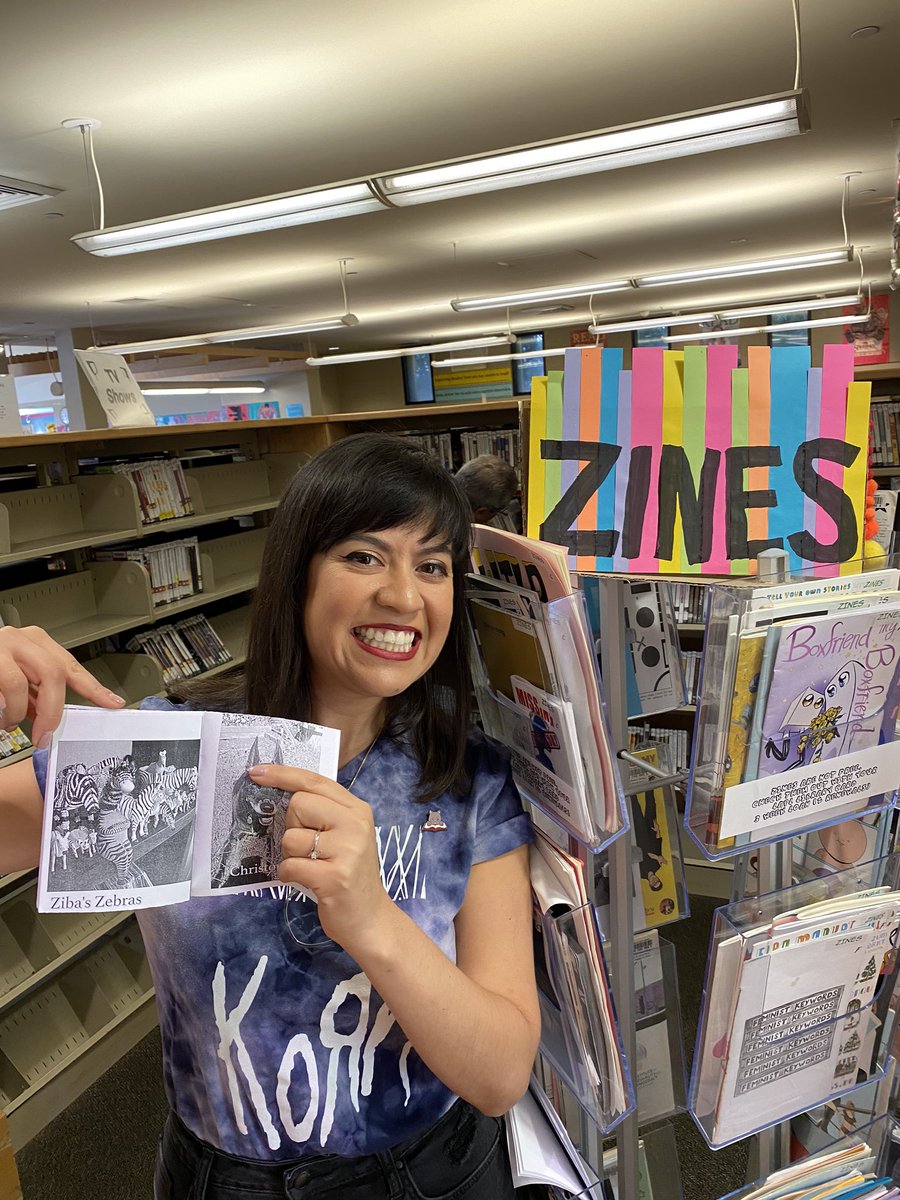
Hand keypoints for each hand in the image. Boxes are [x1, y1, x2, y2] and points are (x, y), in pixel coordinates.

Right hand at [0, 625, 125, 745]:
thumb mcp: (18, 680)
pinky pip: (5, 687)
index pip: (72, 665)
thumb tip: (53, 716)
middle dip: (52, 710)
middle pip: (54, 673)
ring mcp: (1, 644)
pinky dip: (7, 707)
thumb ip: (36, 693)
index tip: (114, 704)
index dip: (94, 687)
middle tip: (44, 734)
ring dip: (19, 711)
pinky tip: (1, 718)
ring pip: (22, 683)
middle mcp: (21, 639)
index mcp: (35, 642)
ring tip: (10, 723)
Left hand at [247, 763, 392, 952]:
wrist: (370, 919)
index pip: (314, 781)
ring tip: (312, 867)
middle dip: (292, 826)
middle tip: (310, 848)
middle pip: (298, 804)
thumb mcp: (344, 836)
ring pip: (291, 837)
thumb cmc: (349, 874)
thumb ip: (322, 813)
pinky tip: (306, 882)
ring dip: (291, 855)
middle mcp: (355, 824)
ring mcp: (347, 850)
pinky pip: (290, 865)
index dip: (283, 774)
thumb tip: (280, 793)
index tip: (257, 772)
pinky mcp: (334, 877)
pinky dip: (289, 875)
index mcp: (356, 809)